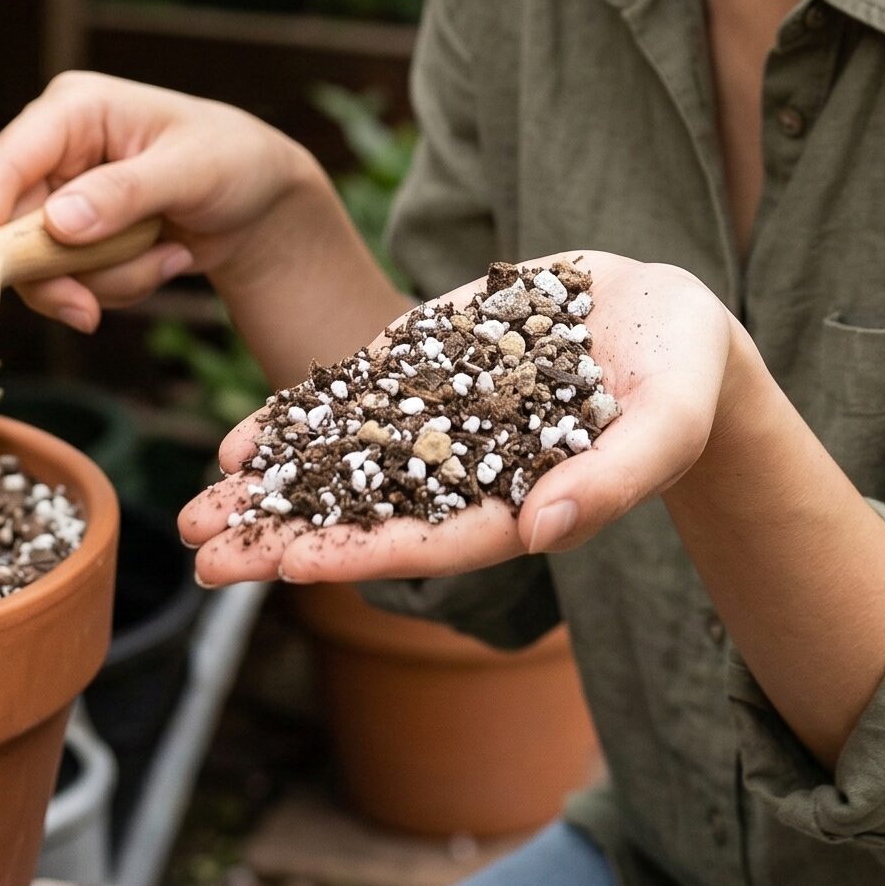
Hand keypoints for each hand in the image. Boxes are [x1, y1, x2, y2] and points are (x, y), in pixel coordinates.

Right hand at [0, 71, 316, 332]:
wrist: (263, 202)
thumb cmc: (235, 161)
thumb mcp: (193, 170)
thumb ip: (127, 192)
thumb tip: (58, 222)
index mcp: (74, 109)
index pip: (4, 164)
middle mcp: (56, 150)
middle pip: (8, 229)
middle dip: (60, 273)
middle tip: (91, 310)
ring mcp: (64, 196)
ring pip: (42, 266)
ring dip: (108, 278)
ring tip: (169, 254)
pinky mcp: (76, 237)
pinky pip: (72, 283)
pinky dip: (120, 284)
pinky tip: (166, 258)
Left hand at [178, 250, 744, 586]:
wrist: (673, 319)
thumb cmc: (684, 385)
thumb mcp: (666, 427)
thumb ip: (610, 481)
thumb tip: (543, 531)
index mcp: (520, 503)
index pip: (430, 540)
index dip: (361, 551)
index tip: (290, 566)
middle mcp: (470, 468)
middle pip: (369, 508)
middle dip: (288, 530)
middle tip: (203, 552)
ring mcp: (447, 414)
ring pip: (348, 456)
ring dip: (278, 482)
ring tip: (200, 505)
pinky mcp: (440, 359)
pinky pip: (361, 395)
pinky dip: (305, 417)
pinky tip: (247, 437)